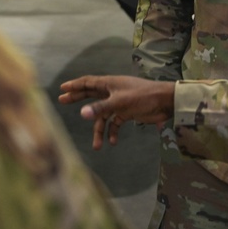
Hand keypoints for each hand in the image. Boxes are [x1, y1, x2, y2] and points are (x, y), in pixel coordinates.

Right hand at [58, 76, 174, 149]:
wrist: (165, 102)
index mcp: (109, 84)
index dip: (75, 85)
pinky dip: (113, 132)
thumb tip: (82, 114)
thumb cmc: (142, 97)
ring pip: (104, 115)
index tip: (62, 89)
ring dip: (100, 130)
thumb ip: (101, 108)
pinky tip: (113, 142)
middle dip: (78, 99)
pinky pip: (115, 122)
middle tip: (62, 102)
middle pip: (91, 95)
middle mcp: (112, 92)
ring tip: (97, 146)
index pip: (88, 82)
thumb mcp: (120, 103)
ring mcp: (120, 103)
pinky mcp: (127, 112)